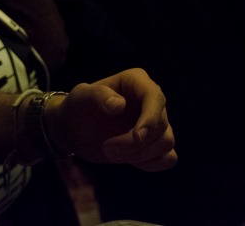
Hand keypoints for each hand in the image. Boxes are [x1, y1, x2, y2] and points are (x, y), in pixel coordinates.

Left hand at [46, 68, 176, 171]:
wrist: (76, 129)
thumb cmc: (79, 108)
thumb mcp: (80, 97)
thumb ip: (97, 96)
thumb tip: (119, 104)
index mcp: (137, 81)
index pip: (155, 98)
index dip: (150, 118)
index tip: (137, 136)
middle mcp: (151, 100)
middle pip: (160, 125)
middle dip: (134, 143)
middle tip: (106, 148)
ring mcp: (156, 122)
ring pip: (166, 142)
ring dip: (140, 155)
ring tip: (111, 153)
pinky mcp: (155, 144)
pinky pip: (168, 157)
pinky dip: (152, 163)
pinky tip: (130, 160)